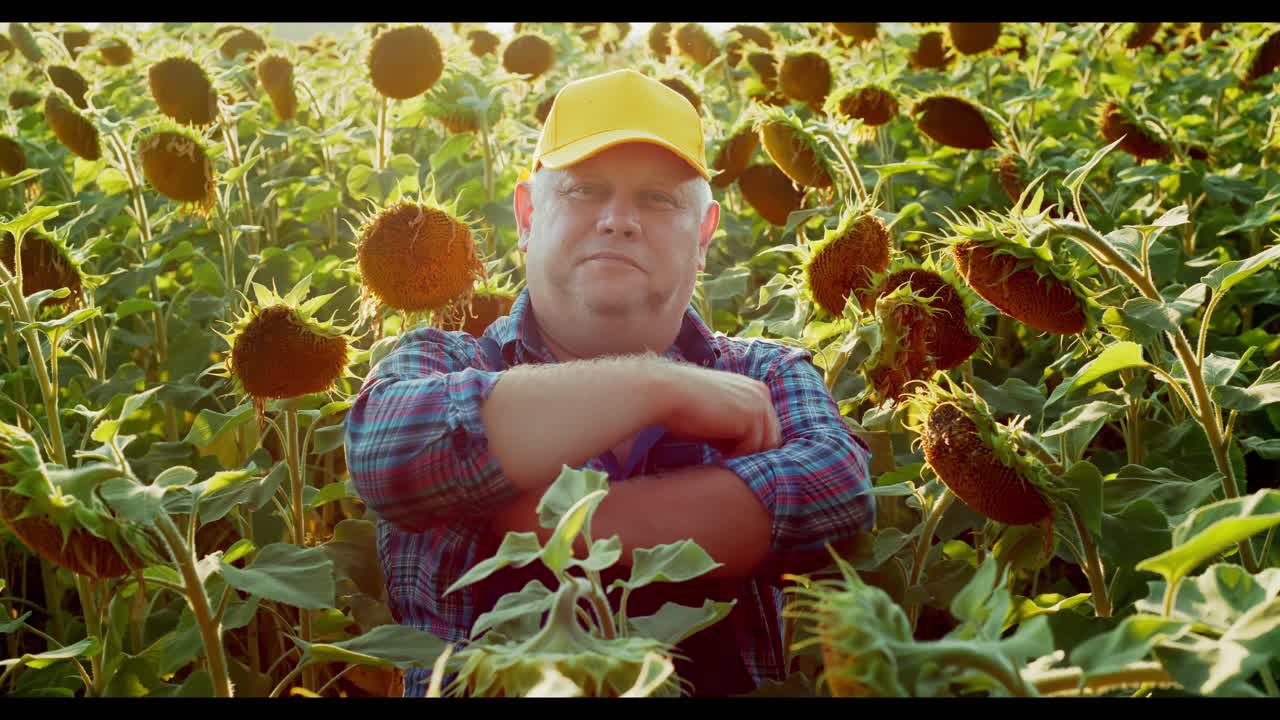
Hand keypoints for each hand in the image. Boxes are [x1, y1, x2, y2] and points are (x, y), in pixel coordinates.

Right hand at [654, 362, 781, 458]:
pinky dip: (735, 456)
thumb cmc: (685, 405)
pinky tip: (717, 455)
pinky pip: (752, 449)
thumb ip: (737, 426)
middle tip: (724, 457)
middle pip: (770, 437)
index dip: (749, 443)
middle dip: (749, 451)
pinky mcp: (752, 417)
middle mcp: (762, 393)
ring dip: (742, 455)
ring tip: (719, 456)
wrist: (668, 392)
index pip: (767, 426)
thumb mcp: (718, 414)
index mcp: (755, 389)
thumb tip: (745, 451)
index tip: (725, 450)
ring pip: (764, 445)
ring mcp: (760, 404)